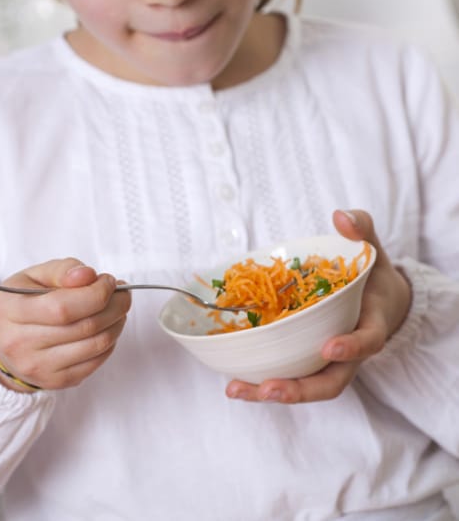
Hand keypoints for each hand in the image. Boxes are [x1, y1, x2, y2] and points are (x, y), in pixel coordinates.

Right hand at [0, 258, 131, 391]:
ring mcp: (39, 367)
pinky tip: (108, 326)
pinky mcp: (57, 381)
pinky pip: (97, 361)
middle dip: (115, 305)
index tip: (108, 281)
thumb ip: (62, 270)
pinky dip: (111, 341)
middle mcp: (20, 343)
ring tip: (118, 307)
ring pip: (96, 345)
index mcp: (11, 311)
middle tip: (123, 293)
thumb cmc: (23, 303)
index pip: (63, 307)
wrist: (3, 343)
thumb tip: (88, 276)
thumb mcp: (33, 276)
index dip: (96, 293)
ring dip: (117, 322)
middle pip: (85, 326)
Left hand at [225, 209, 411, 403]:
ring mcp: (326, 361)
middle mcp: (349, 352)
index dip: (352, 347)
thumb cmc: (371, 277)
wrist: (377, 301)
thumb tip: (340, 216)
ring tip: (235, 390)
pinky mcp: (306, 360)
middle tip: (269, 389)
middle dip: (301, 390)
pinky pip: (288, 375)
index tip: (329, 346)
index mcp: (370, 325)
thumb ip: (362, 230)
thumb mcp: (371, 250)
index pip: (368, 341)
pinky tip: (233, 380)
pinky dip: (262, 381)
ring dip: (271, 392)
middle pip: (330, 382)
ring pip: (305, 386)